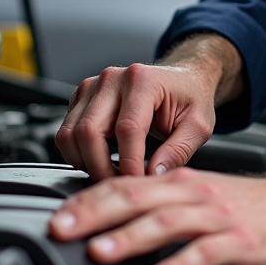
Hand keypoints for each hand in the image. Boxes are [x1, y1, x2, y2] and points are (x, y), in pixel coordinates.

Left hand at [49, 168, 265, 264]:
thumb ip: (160, 210)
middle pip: (138, 198)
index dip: (88, 200)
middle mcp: (195, 194)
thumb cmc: (249, 207)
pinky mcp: (240, 240)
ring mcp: (217, 217)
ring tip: (100, 252)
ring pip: (167, 222)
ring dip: (130, 237)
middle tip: (63, 230)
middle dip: (95, 214)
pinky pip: (204, 252)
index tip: (56, 218)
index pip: (126, 185)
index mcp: (180, 183)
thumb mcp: (199, 199)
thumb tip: (112, 227)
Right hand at [55, 63, 218, 180]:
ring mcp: (93, 85)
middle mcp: (113, 78)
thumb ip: (179, 151)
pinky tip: (100, 162)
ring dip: (85, 163)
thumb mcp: (199, 126)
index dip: (129, 163)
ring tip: (110, 175)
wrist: (181, 78)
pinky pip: (66, 132)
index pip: (127, 129)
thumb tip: (153, 176)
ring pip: (70, 134)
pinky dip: (78, 154)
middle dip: (101, 168)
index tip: (138, 185)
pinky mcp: (81, 96)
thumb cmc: (191, 99)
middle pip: (89, 131)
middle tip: (120, 186)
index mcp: (143, 80)